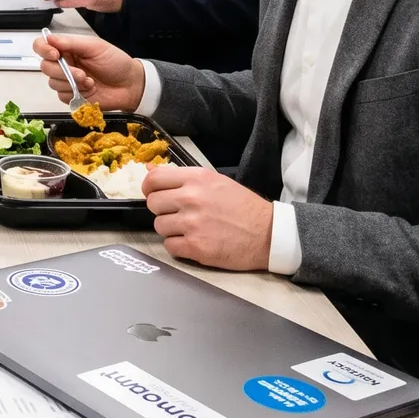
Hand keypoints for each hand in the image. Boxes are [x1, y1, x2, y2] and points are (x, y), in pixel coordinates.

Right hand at [32, 31, 145, 110]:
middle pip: (45, 67)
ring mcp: (66, 81)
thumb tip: (49, 38)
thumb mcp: (95, 47)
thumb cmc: (116, 62)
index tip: (55, 55)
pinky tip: (90, 89)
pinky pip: (62, 96)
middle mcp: (64, 64)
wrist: (130, 85)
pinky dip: (76, 93)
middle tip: (81, 74)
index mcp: (67, 48)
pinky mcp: (70, 96)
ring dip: (71, 83)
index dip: (43, 49)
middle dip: (62, 72)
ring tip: (90, 82)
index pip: (42, 45)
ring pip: (52, 83)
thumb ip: (71, 43)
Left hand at [143, 166, 273, 270]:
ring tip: (191, 228)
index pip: (153, 180)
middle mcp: (192, 199)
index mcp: (196, 179)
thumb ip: (181, 176)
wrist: (268, 234)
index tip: (155, 194)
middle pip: (153, 204)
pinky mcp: (196, 247)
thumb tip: (150, 171)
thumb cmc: (243, 207)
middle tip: (179, 213)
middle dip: (163, 209)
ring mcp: (193, 224)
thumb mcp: (214, 181)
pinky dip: (179, 246)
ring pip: (159, 226)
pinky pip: (169, 246)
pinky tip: (195, 241)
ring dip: (171, 229)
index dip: (150, 188)